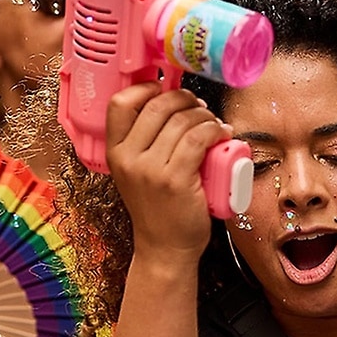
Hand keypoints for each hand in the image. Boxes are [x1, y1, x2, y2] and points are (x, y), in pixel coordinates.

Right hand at [105, 84, 228, 263]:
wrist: (164, 248)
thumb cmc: (156, 208)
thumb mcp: (134, 172)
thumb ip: (141, 142)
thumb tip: (170, 103)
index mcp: (114, 152)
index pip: (120, 103)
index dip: (145, 88)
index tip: (164, 88)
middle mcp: (128, 158)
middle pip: (157, 106)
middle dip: (183, 98)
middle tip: (197, 106)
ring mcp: (151, 169)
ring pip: (182, 121)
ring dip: (204, 115)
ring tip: (213, 124)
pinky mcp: (176, 180)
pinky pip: (198, 139)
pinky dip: (214, 130)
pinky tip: (221, 133)